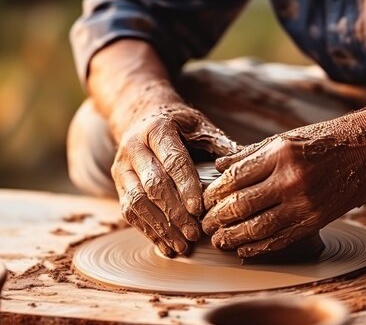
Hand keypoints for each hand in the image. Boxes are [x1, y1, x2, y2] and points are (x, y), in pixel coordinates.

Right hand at [112, 99, 237, 256]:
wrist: (142, 118)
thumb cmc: (180, 126)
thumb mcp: (199, 125)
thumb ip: (219, 144)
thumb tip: (246, 165)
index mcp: (157, 128)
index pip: (173, 161)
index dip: (186, 186)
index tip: (199, 209)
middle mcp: (134, 147)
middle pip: (153, 184)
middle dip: (175, 212)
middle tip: (195, 234)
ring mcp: (122, 167)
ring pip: (137, 201)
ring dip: (161, 227)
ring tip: (182, 246)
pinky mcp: (119, 185)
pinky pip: (129, 212)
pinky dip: (148, 231)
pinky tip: (166, 246)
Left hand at [202, 119, 365, 257]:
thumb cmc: (323, 141)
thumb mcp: (284, 138)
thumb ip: (249, 153)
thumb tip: (219, 167)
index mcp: (279, 154)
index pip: (234, 178)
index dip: (214, 193)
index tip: (203, 200)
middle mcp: (290, 179)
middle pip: (241, 205)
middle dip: (217, 218)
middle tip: (205, 224)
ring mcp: (304, 203)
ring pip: (258, 228)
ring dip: (233, 237)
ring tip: (218, 240)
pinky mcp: (315, 221)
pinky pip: (280, 239)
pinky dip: (258, 248)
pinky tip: (243, 249)